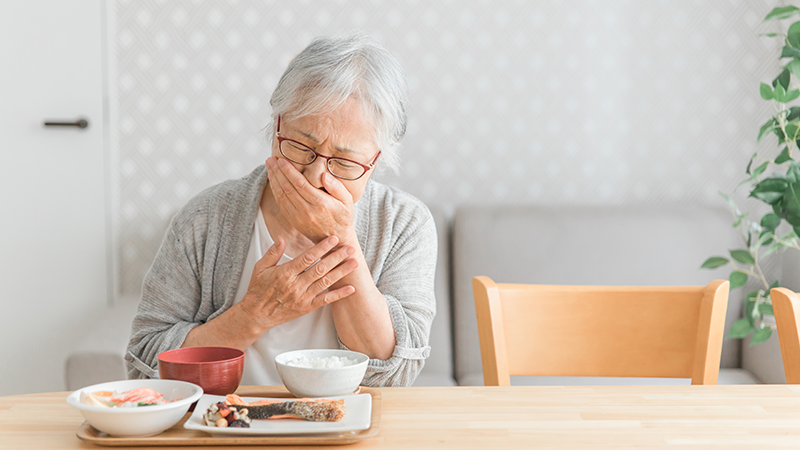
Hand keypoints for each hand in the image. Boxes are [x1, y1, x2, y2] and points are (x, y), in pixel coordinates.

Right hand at [239, 235, 357, 330]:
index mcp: (285, 273)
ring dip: (341, 272)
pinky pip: (325, 300)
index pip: (307, 257)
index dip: (322, 248)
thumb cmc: (258, 289)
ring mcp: (303, 297)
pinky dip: (339, 294)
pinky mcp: (307, 307)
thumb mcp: (260, 267)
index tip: (334, 239)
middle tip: (350, 248)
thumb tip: (282, 237)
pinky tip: (351, 288)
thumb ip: (273, 252)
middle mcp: (296, 285)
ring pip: (326, 282)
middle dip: (337, 257)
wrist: (256, 314)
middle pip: (320, 268)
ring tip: (354, 263)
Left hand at [266, 157, 355, 243]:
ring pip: (282, 195)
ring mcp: (298, 217)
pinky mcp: (293, 221)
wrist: (337, 239)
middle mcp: (307, 211)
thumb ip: (336, 187)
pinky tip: (273, 180)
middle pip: (288, 188)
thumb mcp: (347, 201)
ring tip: (269, 166)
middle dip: (277, 172)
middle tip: (270, 159)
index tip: (281, 160)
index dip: (289, 171)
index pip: (300, 184)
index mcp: (321, 204)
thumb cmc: (343, 216)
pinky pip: (281, 203)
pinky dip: (275, 190)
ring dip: (273, 179)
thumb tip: (323, 175)